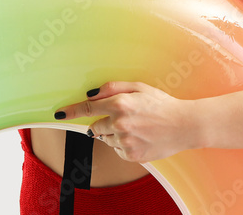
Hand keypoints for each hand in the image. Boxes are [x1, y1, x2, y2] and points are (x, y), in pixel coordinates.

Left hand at [55, 81, 196, 162]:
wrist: (184, 125)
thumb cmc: (162, 104)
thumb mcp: (139, 87)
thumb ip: (113, 87)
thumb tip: (91, 93)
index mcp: (120, 103)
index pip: (88, 108)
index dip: (71, 111)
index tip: (58, 113)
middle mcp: (120, 123)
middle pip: (95, 126)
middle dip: (103, 122)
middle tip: (124, 118)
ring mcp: (125, 141)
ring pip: (106, 139)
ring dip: (114, 134)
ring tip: (136, 128)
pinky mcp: (131, 155)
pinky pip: (117, 150)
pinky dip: (123, 144)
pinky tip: (139, 137)